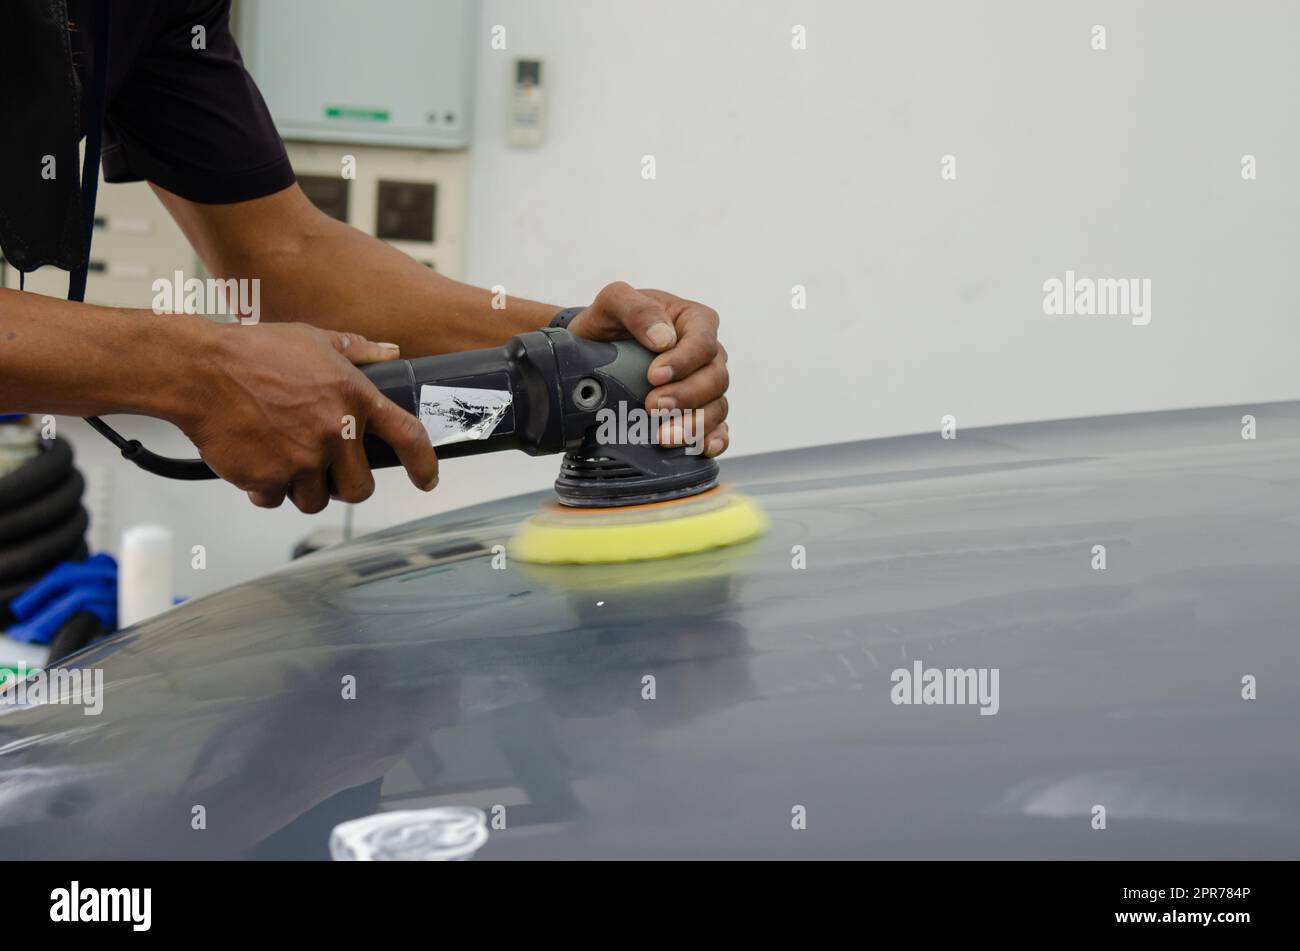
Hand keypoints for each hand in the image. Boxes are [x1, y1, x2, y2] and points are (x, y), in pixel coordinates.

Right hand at [180, 323, 439, 511]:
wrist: (200, 370)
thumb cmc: (254, 351)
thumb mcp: (314, 339)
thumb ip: (358, 351)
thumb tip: (391, 351)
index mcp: (355, 398)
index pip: (408, 437)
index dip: (424, 464)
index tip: (426, 480)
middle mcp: (336, 432)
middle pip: (359, 488)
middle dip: (343, 483)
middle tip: (322, 466)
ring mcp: (304, 459)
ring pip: (316, 499)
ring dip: (301, 486)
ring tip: (281, 455)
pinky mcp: (270, 479)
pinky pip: (276, 500)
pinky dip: (266, 488)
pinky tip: (256, 459)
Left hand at [565, 282, 729, 455]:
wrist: (593, 351)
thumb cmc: (609, 322)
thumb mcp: (615, 302)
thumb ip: (638, 310)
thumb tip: (663, 339)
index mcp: (695, 322)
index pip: (702, 343)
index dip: (683, 362)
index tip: (654, 376)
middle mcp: (707, 355)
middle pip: (715, 378)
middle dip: (686, 396)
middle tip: (653, 407)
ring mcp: (705, 385)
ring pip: (717, 407)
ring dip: (695, 424)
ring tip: (665, 436)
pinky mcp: (699, 411)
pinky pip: (718, 427)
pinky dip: (714, 439)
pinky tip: (702, 448)